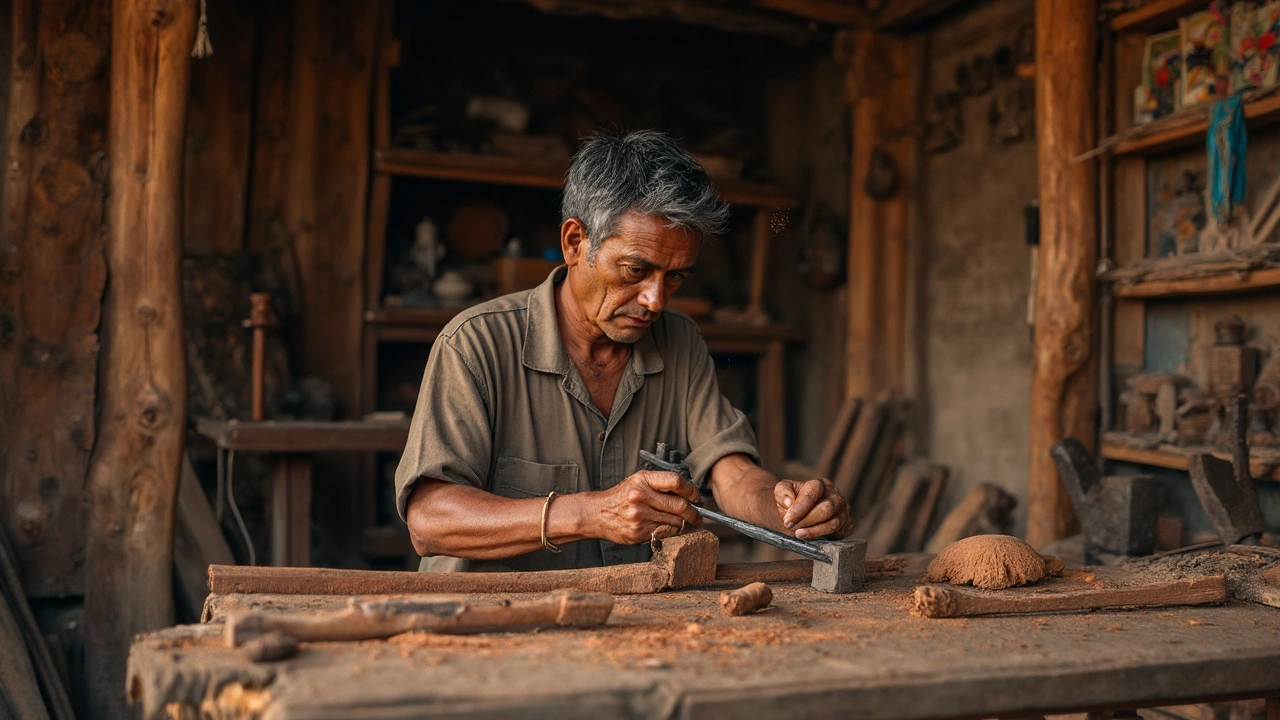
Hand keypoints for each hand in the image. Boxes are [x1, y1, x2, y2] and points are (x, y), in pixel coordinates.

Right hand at [587, 471, 702, 545]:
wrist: (596, 513)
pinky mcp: (638, 532)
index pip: (675, 481)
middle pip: (680, 505)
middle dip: (694, 513)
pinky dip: (670, 531)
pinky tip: (665, 527)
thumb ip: (661, 485)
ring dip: (682, 523)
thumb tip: (691, 494)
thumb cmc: (622, 496)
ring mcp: (639, 515)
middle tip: (698, 516)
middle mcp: (640, 496)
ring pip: (675, 521)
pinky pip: (665, 533)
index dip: (691, 490)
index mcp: (642, 480)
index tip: (697, 497)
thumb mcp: (638, 482)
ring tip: (681, 521)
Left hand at [774, 478, 852, 539]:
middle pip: (826, 509)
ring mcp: (843, 510)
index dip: (800, 508)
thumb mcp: (782, 491)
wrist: (800, 513)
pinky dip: (825, 537)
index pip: (813, 493)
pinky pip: (840, 532)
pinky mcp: (847, 524)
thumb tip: (789, 502)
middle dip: (806, 521)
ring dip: (814, 531)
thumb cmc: (792, 501)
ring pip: (833, 523)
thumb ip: (782, 492)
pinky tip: (812, 539)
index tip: (787, 520)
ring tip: (798, 534)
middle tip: (791, 528)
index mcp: (820, 484)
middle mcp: (835, 495)